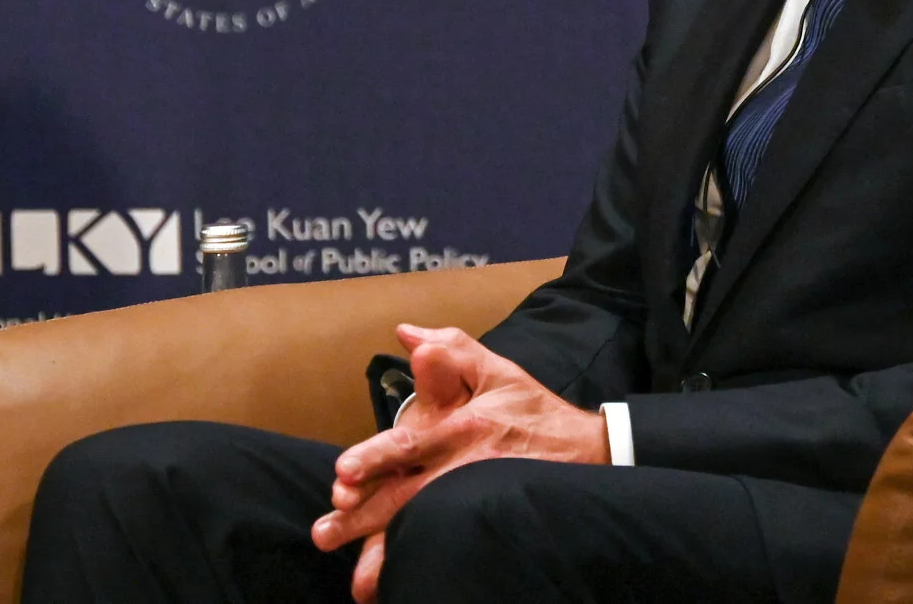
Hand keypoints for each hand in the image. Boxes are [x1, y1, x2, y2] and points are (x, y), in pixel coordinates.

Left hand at [312, 323, 608, 601]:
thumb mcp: (497, 371)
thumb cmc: (533, 410)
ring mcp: (473, 501)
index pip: (409, 446)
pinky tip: (393, 587)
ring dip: (387, 554)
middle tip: (326, 532)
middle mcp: (462, 469)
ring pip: (424, 530)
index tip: (341, 476)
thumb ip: (451, 348)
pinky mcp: (485, 521)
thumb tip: (406, 334)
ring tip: (358, 582)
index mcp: (460, 428)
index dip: (375, 460)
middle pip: (406, 498)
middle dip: (364, 519)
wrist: (587, 452)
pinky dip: (423, 564)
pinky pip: (450, 546)